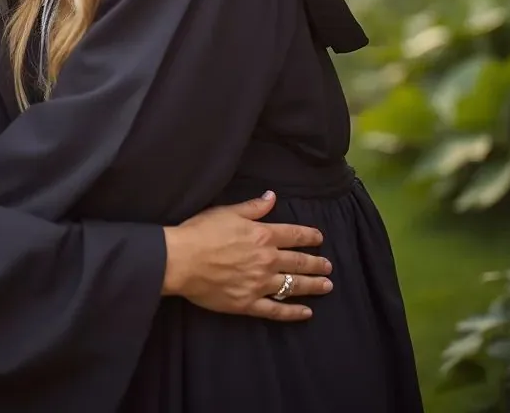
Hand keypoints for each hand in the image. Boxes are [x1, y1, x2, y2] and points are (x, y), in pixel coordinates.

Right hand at [162, 191, 331, 320]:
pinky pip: (276, 309)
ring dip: (312, 285)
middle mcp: (266, 260)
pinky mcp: (249, 303)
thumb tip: (272, 197)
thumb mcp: (227, 212)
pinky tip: (307, 312)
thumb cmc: (201, 231)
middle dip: (316, 263)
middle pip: (298, 262)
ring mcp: (259, 284)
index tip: (319, 238)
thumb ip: (253, 207)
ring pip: (293, 286)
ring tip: (327, 285)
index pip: (293, 235)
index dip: (309, 236)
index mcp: (262, 235)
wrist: (181, 259)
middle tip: (328, 266)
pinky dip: (293, 312)